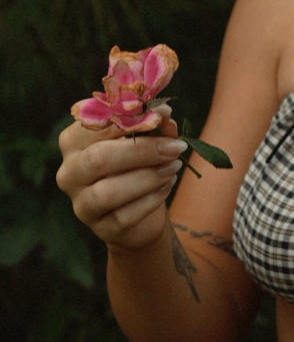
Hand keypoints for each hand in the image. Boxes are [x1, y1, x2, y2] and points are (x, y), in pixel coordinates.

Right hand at [56, 107, 186, 252]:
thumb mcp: (145, 142)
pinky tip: (166, 186)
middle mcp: (69, 172)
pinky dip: (152, 199)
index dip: (131, 117)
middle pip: (98, 159)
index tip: (164, 113)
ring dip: (149, 177)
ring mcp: (81, 203)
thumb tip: (165, 116)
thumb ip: (152, 128)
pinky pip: (125, 215)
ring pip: (109, 192)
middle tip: (176, 146)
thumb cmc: (137, 168)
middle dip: (142, 151)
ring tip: (174, 167)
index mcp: (73, 142)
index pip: (95, 126)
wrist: (140, 214)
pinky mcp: (101, 228)